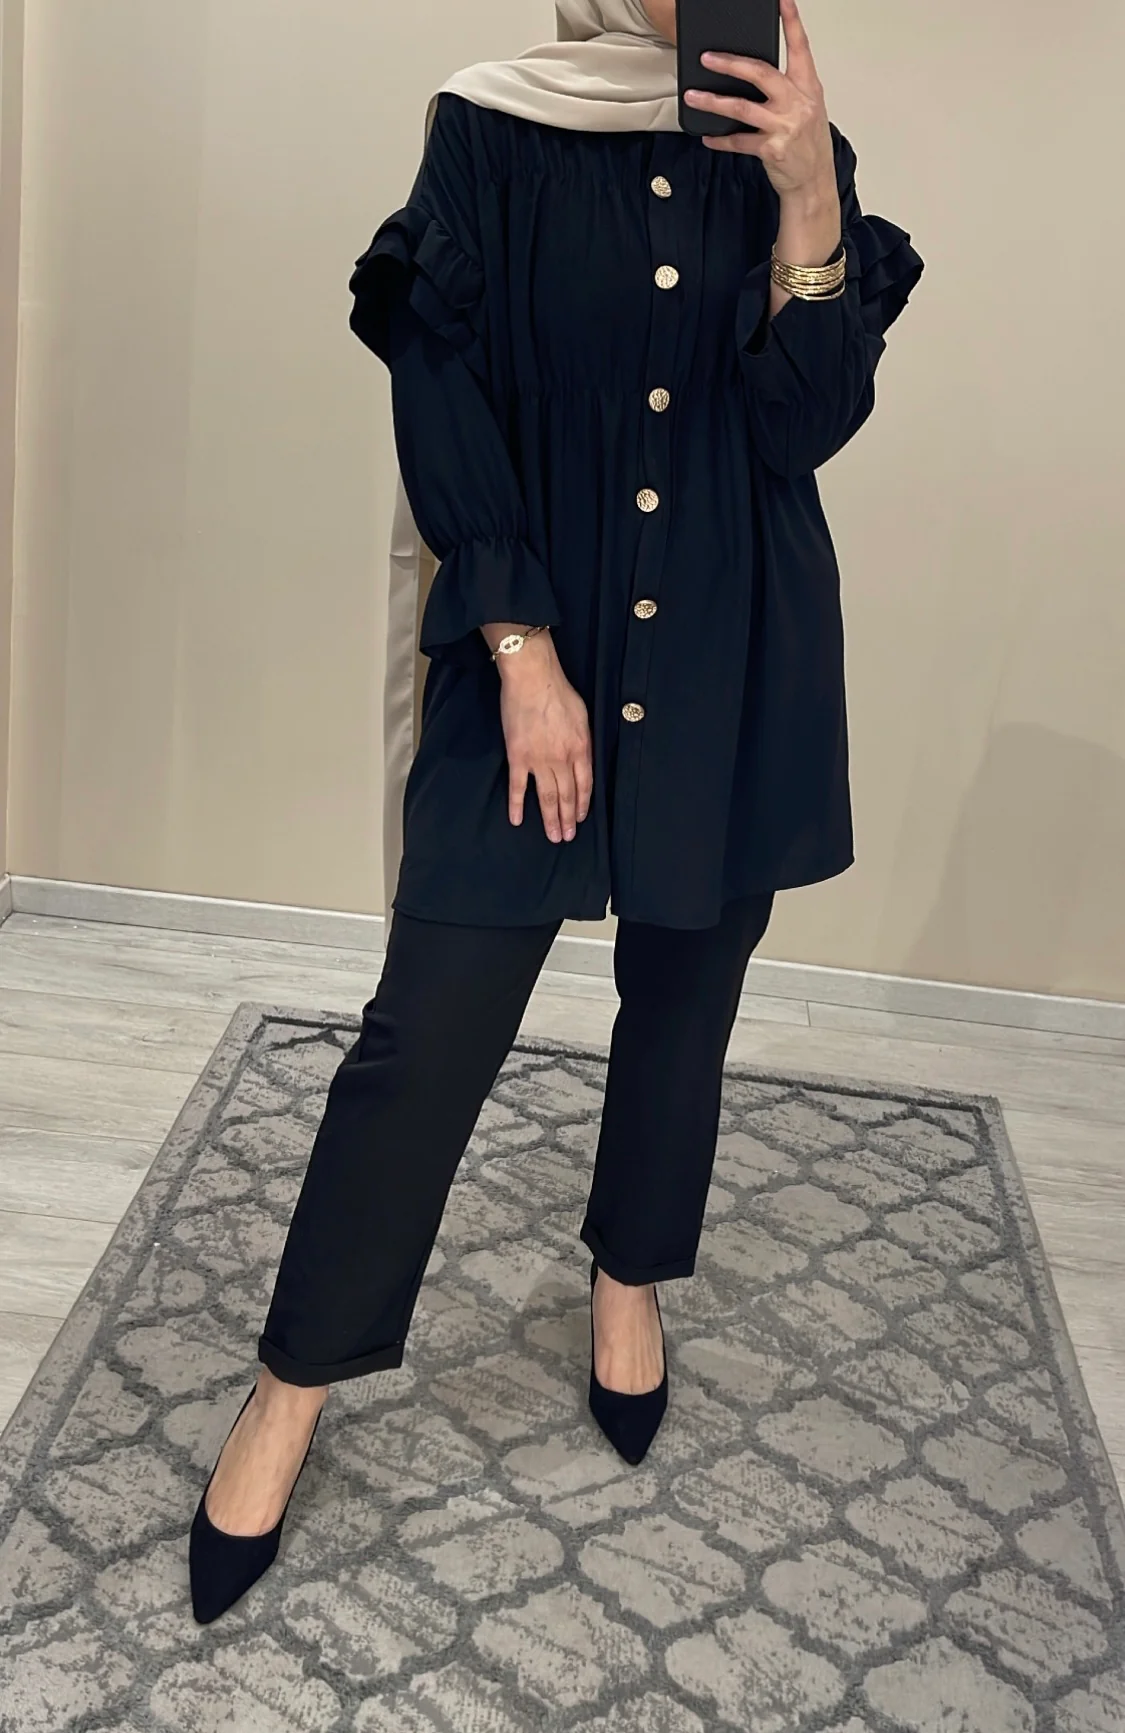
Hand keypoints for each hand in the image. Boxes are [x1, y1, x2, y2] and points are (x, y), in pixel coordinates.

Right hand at [496, 633, 592, 843]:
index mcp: (580, 749)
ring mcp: (538, 761)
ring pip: (546, 797)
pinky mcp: (517, 756)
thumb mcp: (583, 716)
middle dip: (567, 819)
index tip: (580, 818)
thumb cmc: (559, 692)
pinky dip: (516, 805)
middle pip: (566, 796)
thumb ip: (584, 741)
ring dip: (549, 819)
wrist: (533, 679)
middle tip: (566, 837)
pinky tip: (517, 820)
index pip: (585, 785)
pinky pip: (517, 787)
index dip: (582, 804)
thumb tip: (583, 757)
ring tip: (552, 836)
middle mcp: (561, 760)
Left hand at [683, 0, 835, 201]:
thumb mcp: (808, 108)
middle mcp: (797, 103)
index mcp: (808, 87)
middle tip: (708, 57)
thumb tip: (751, 73)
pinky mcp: (772, 149)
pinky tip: (708, 136)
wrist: (814, 181)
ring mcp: (784, 126)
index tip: (781, 0)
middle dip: (730, 63)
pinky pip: (739, 141)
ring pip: (742, 108)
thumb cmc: (809, 144)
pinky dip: (721, 139)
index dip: (790, 21)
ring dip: (713, 102)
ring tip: (693, 96)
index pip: (799, 47)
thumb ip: (787, 88)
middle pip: (760, 73)